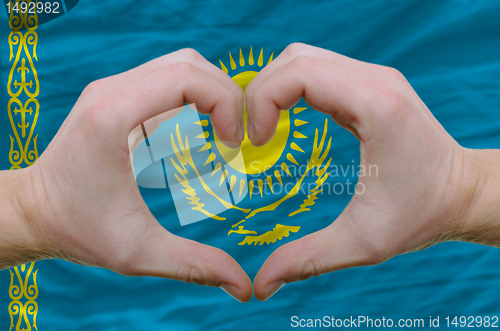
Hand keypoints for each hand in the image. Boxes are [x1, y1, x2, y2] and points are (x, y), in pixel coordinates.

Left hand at [6, 49, 251, 301]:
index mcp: (113, 116)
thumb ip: (194, 265)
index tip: (233, 144)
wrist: (34, 212)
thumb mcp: (138, 252)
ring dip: (211, 95)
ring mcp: (112, 89)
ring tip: (221, 135)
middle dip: (225, 96)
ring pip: (180, 65)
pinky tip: (197, 135)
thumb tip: (242, 286)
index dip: (225, 104)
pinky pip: (167, 80)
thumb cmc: (78, 229)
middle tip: (235, 140)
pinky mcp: (117, 96)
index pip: (187, 77)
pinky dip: (194, 99)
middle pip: (189, 64)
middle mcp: (111, 91)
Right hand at [245, 43, 494, 299]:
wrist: (463, 193)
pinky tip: (284, 120)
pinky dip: (290, 88)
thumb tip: (260, 286)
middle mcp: (375, 80)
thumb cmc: (421, 214)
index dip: (262, 102)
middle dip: (259, 92)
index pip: (300, 73)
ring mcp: (374, 77)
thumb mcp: (362, 243)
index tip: (255, 143)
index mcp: (375, 106)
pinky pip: (318, 69)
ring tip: (262, 127)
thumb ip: (307, 260)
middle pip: (295, 58)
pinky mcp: (370, 84)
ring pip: (303, 57)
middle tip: (249, 135)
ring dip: (273, 87)